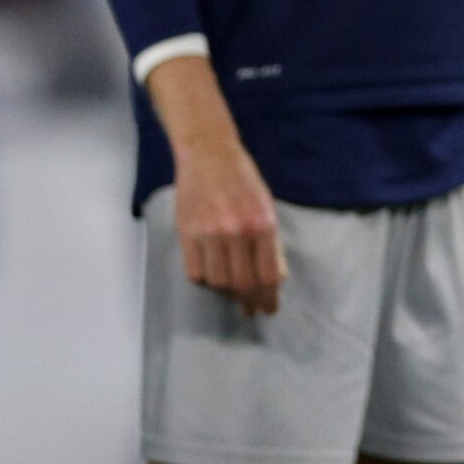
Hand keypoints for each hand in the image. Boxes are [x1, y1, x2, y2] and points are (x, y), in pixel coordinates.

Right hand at [172, 137, 285, 315]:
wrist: (209, 153)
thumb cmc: (243, 179)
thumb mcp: (266, 206)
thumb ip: (270, 241)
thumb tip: (276, 277)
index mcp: (263, 224)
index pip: (268, 274)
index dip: (269, 296)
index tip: (268, 308)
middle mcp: (237, 231)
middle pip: (243, 283)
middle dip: (249, 301)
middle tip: (251, 310)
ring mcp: (210, 233)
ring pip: (218, 281)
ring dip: (226, 293)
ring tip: (232, 295)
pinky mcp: (187, 233)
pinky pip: (195, 271)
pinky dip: (204, 280)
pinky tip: (211, 278)